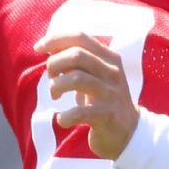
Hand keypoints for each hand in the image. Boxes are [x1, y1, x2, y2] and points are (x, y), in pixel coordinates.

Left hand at [34, 32, 138, 159]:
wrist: (129, 131)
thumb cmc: (103, 98)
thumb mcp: (95, 74)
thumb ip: (77, 61)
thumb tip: (49, 48)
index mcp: (109, 57)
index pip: (80, 37)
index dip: (56, 39)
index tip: (39, 48)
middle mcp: (112, 72)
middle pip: (77, 55)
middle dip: (55, 63)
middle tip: (51, 77)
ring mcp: (111, 93)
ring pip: (76, 78)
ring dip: (56, 86)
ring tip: (54, 95)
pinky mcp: (107, 115)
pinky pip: (79, 112)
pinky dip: (65, 116)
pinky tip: (62, 119)